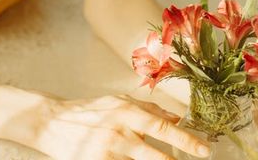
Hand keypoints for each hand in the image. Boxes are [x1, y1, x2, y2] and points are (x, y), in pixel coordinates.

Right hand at [30, 94, 210, 159]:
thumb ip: (146, 108)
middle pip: (157, 157)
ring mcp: (108, 152)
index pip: (163, 129)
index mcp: (126, 113)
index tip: (204, 150)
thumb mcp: (117, 103)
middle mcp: (119, 133)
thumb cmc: (88, 111)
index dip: (187, 140)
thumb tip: (176, 116)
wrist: (53, 123)